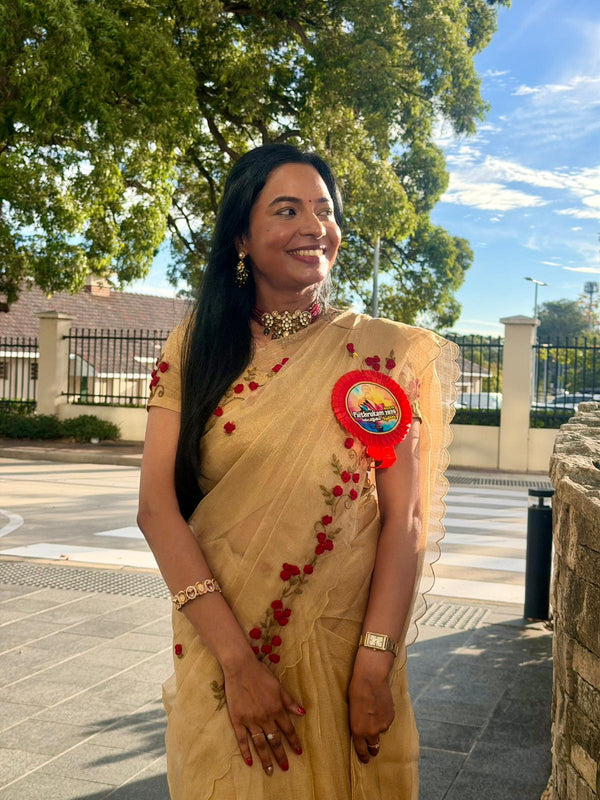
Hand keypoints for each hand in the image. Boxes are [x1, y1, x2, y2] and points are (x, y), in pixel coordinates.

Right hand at [223, 657, 304, 775]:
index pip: (288, 729)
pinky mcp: (237, 720)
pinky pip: (242, 739)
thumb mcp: (279, 686)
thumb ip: (290, 702)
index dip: (294, 741)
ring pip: (260, 744)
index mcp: (277, 709)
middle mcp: (265, 717)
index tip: (299, 752)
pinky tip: (250, 762)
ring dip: (266, 759)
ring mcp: (251, 720)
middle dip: (281, 755)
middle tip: (285, 768)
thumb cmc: (261, 674)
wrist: (240, 668)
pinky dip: (246, 751)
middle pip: (274, 740)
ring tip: (270, 771)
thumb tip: (303, 713)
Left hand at [348, 651, 394, 763]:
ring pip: (381, 732)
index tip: (365, 760)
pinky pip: (387, 722)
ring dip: (378, 727)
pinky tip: (380, 706)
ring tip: (374, 713)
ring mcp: (383, 725)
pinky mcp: (391, 717)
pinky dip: (384, 718)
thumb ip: (357, 723)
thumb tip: (362, 731)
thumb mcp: (352, 710)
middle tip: (372, 747)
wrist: (371, 677)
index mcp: (358, 730)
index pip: (361, 750)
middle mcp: (371, 731)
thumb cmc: (356, 690)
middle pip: (374, 746)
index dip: (364, 756)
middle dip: (373, 748)